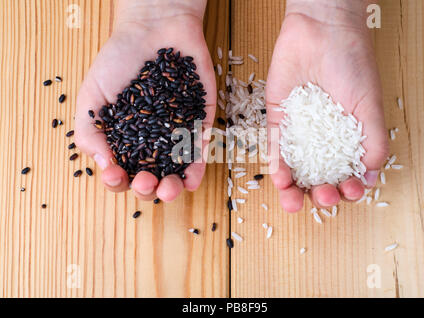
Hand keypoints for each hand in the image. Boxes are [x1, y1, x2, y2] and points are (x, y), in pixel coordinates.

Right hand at [75, 0, 215, 201]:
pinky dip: (197, 168)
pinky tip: (190, 179)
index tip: (116, 174)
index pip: (120, 174)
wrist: (153, 29)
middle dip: (146, 188)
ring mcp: (176, 135)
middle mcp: (150, 144)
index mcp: (123, 141)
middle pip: (149, 180)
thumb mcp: (92, 96)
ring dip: (173, 188)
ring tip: (168, 187)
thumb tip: (104, 166)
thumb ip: (90, 131)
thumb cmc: (118, 60)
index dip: (116, 182)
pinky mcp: (199, 123)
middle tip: (144, 180)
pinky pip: (200, 151)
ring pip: (176, 173)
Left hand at [266, 0, 388, 211]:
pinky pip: (274, 147)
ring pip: (294, 169)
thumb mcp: (369, 106)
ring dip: (294, 190)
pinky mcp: (276, 119)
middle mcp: (321, 140)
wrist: (322, 30)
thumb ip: (374, 142)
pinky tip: (281, 180)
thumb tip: (370, 177)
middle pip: (319, 177)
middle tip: (325, 196)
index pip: (346, 174)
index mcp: (347, 139)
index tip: (350, 191)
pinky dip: (277, 166)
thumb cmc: (352, 63)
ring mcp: (298, 131)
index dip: (348, 189)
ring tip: (294, 201)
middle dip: (322, 194)